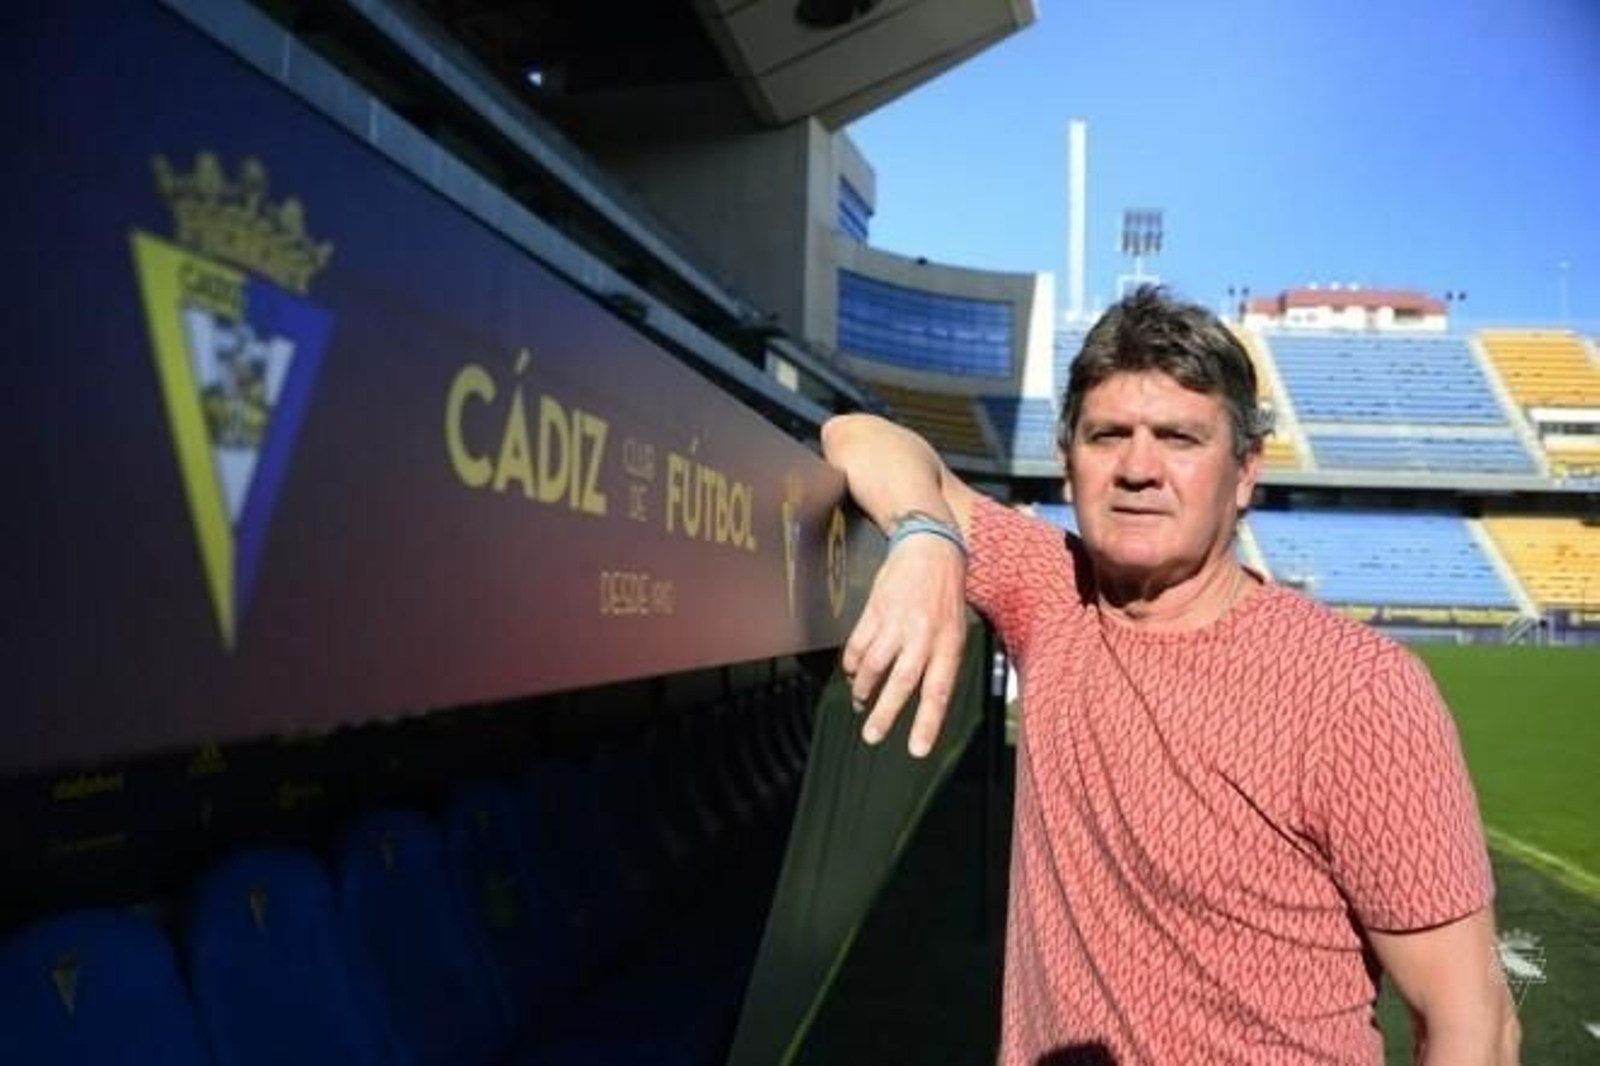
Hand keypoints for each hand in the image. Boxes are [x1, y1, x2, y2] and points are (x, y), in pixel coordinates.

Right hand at [841, 533, 967, 757]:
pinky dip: (853, 664)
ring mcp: (897, 621)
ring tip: (859, 702)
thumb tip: (929, 701)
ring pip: (874, 665)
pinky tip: (854, 672)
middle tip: (871, 735)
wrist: (930, 548)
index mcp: (948, 643)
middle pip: (902, 682)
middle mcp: (923, 635)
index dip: (927, 723)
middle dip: (885, 714)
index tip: (917, 749)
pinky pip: (858, 645)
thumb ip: (942, 663)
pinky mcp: (876, 609)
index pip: (938, 691)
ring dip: (864, 689)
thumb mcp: (956, 630)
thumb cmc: (945, 595)